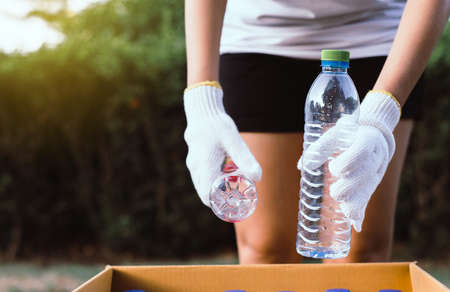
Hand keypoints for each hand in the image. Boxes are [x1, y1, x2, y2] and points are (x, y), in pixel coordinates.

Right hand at [183, 82, 261, 205]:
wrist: (203, 111)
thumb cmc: (218, 125)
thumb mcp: (234, 140)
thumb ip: (245, 159)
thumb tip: (258, 177)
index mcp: (204, 165)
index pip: (207, 195)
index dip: (218, 205)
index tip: (232, 206)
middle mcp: (196, 167)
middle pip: (205, 192)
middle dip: (219, 198)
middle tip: (237, 198)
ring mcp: (193, 164)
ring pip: (203, 185)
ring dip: (216, 189)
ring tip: (233, 186)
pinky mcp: (195, 160)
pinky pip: (202, 177)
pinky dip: (212, 180)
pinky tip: (225, 174)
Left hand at [298, 90, 400, 231]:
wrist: (375, 137)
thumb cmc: (349, 134)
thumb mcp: (335, 134)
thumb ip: (319, 148)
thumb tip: (302, 167)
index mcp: (367, 141)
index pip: (361, 152)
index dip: (348, 163)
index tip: (333, 168)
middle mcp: (375, 158)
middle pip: (364, 176)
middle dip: (349, 188)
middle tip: (334, 192)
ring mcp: (375, 173)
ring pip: (367, 191)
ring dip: (355, 203)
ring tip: (344, 212)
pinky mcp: (372, 185)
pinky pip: (367, 200)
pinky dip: (360, 213)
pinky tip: (355, 225)